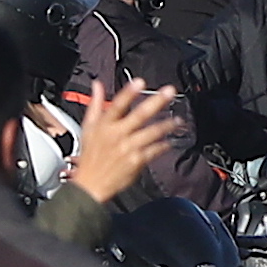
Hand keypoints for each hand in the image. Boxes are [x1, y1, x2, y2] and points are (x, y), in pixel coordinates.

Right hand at [63, 80, 186, 207]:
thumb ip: (95, 104)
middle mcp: (116, 135)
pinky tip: (171, 141)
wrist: (90, 185)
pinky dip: (164, 145)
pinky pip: (154, 150)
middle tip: (169, 92)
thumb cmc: (90, 155)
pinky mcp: (136, 161)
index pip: (116, 105)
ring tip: (178, 120)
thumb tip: (97, 85)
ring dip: (167, 125)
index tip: (139, 82)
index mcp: (104, 125)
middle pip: (138, 116)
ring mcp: (128, 148)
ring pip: (151, 133)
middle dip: (156, 102)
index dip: (128, 93)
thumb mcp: (88, 127)